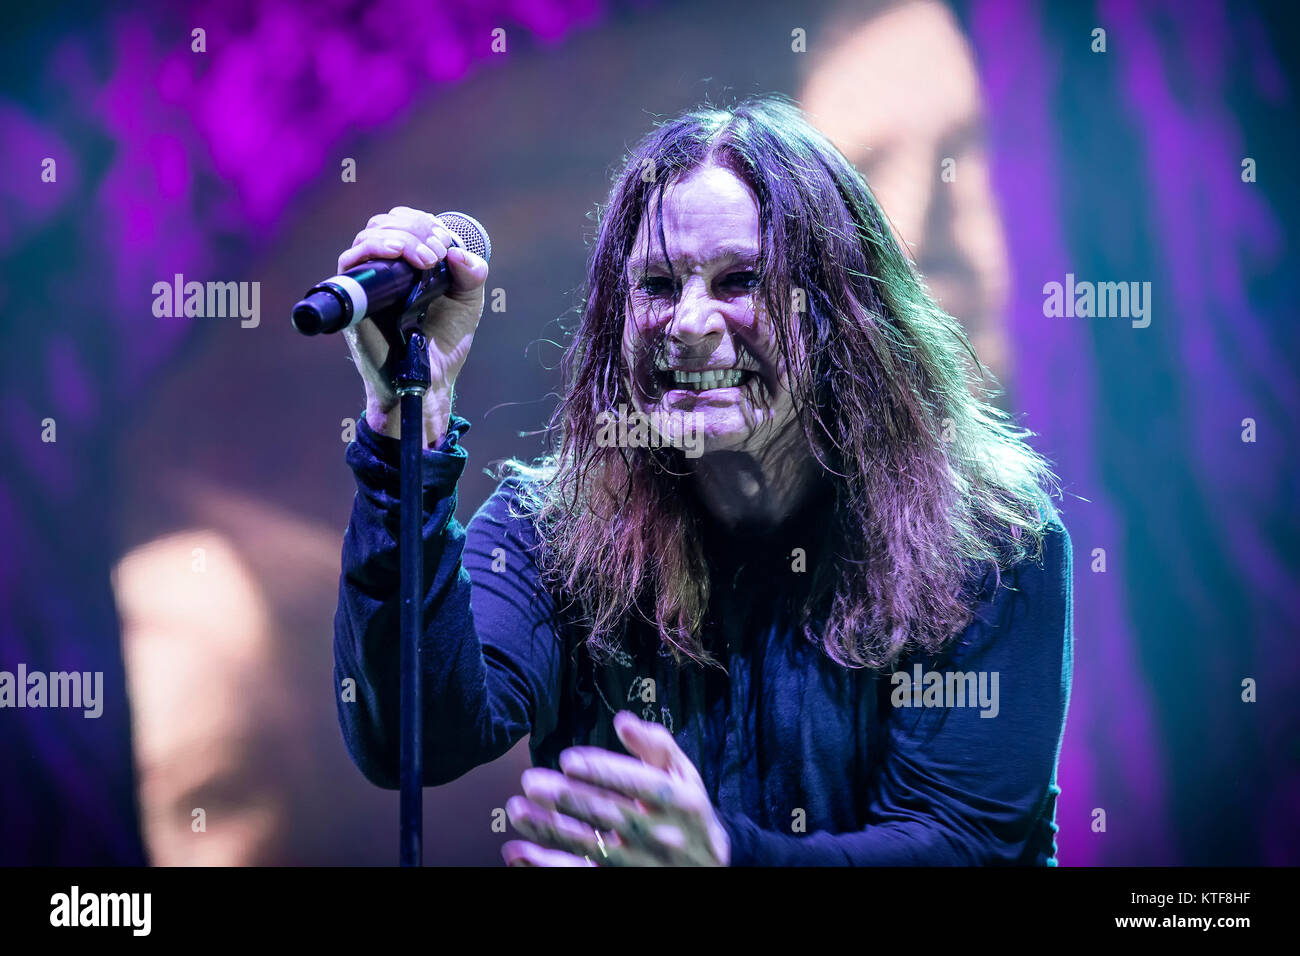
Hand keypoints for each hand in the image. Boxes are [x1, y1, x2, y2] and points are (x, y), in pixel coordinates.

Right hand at [338, 206, 488, 443]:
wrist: (430, 379)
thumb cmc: (444, 343)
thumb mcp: (467, 303)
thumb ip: (471, 274)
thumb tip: (457, 252)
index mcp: (408, 264)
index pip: (404, 222)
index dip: (423, 223)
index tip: (443, 242)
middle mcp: (384, 269)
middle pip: (385, 223)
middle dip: (414, 228)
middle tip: (436, 253)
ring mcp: (367, 284)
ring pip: (369, 236)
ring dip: (400, 237)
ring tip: (425, 258)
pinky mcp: (353, 300)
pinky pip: (350, 262)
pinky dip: (372, 249)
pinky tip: (395, 254)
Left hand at [502, 711, 730, 865]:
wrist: (710, 868)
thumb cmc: (689, 811)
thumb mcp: (685, 775)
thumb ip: (656, 746)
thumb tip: (623, 720)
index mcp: (679, 802)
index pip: (640, 784)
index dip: (604, 772)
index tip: (568, 759)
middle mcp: (661, 834)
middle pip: (610, 815)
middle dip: (568, 798)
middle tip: (532, 781)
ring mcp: (640, 863)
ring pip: (590, 847)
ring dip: (550, 830)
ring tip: (518, 810)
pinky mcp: (620, 879)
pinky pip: (580, 874)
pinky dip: (547, 865)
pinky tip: (519, 852)